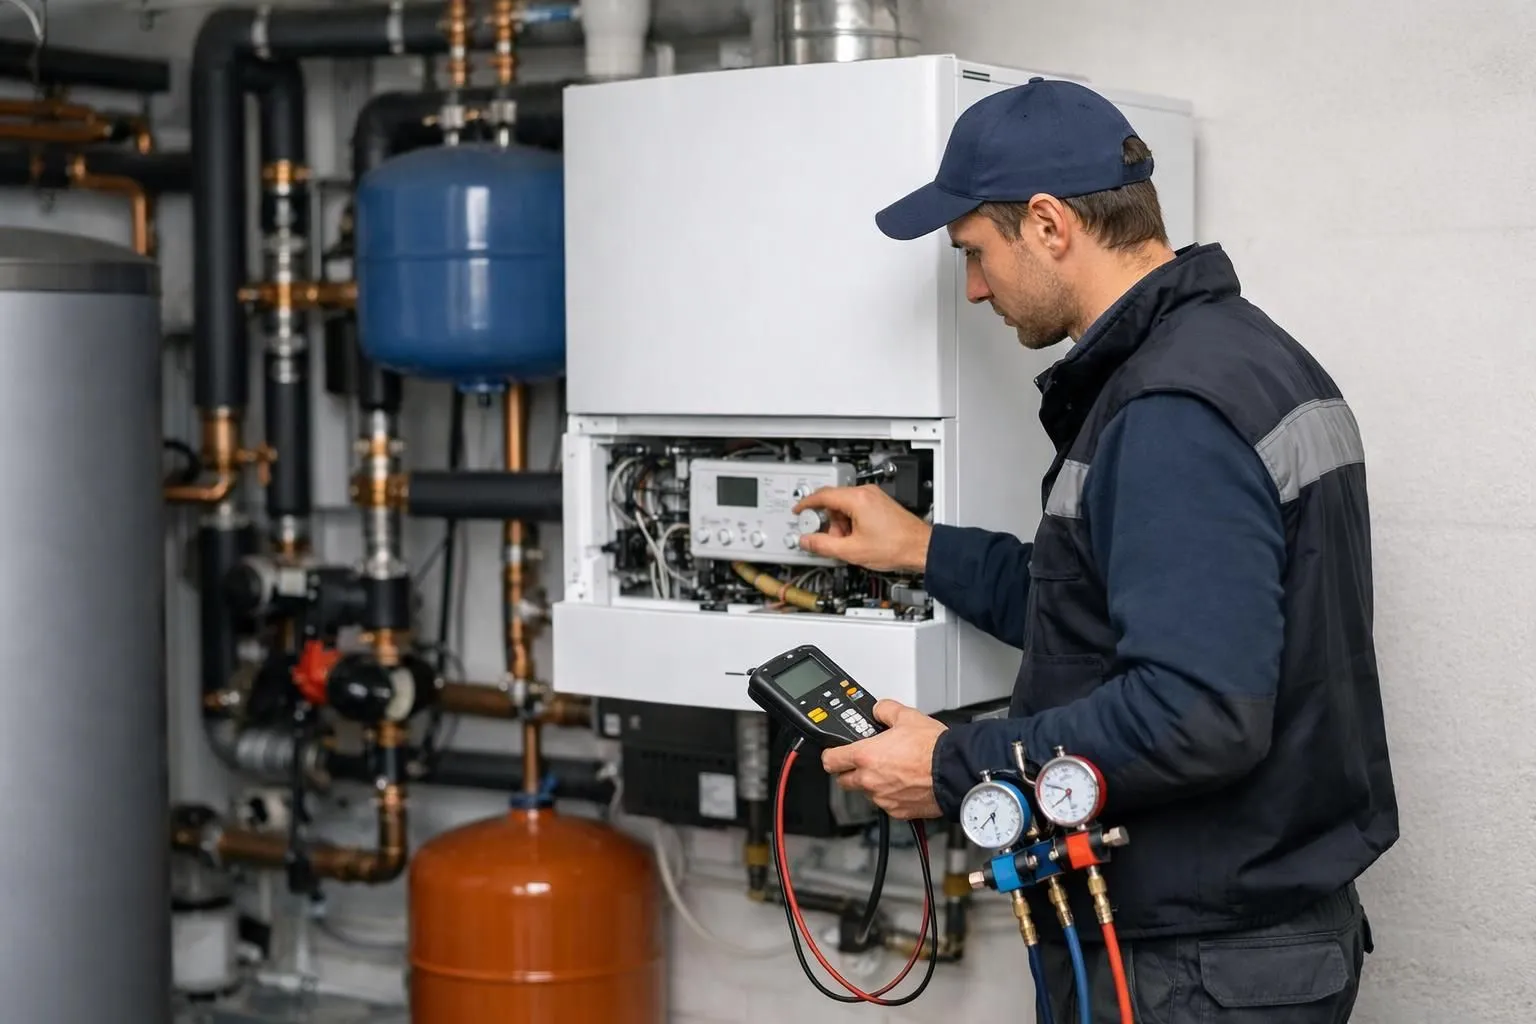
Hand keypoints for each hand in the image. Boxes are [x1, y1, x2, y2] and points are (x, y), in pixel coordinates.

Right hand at [792, 484, 931, 572]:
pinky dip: (851, 523)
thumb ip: (823, 545)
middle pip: (833, 502)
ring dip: (840, 525)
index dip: (806, 504)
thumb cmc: (895, 546)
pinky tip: (857, 539)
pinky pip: (856, 509)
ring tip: (849, 543)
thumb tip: (807, 541)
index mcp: (857, 499)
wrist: (920, 548)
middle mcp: (866, 493)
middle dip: (828, 522)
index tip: (798, 511)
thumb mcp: (851, 550)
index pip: (822, 495)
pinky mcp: (879, 504)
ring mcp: (874, 497)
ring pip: (844, 507)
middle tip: (830, 539)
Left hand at [821, 700, 946, 819]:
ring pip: (867, 793)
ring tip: (892, 770)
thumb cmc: (933, 748)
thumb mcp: (907, 716)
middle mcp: (870, 780)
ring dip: (872, 783)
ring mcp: (883, 798)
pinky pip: (886, 803)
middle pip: (844, 781)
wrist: (954, 772)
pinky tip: (905, 783)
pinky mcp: (898, 811)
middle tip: (862, 761)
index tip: (834, 753)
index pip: (831, 760)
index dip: (831, 755)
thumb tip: (879, 710)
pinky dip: (891, 795)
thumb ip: (885, 710)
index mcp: (866, 756)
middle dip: (849, 771)